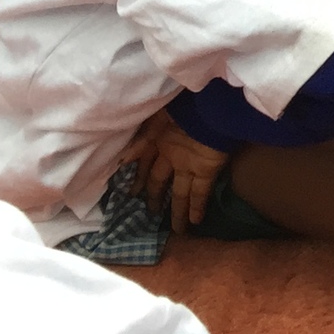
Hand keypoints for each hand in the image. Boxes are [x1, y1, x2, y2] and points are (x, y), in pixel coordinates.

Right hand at [120, 107, 227, 234]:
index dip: (139, 179)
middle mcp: (173, 156)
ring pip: (181, 193)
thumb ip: (139, 141)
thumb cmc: (182, 108)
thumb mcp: (155, 120)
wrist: (212, 104)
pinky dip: (197, 207)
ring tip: (176, 229)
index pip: (146, 167)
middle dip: (155, 197)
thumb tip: (121, 162)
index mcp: (159, 142)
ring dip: (178, 210)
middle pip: (161, 183)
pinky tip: (194, 222)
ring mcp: (190, 164)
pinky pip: (200, 192)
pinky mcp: (207, 169)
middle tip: (151, 213)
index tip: (132, 194)